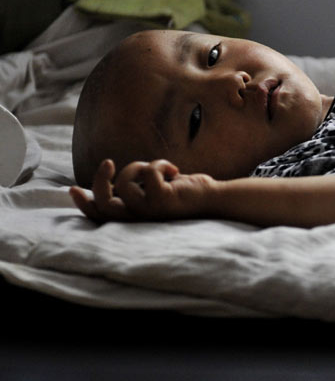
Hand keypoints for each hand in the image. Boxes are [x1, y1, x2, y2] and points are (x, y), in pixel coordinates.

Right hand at [70, 159, 214, 222]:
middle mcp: (141, 218)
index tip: (73, 189)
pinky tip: (173, 170)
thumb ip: (136, 187)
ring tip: (157, 168)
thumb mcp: (155, 190)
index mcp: (137, 217)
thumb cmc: (186, 194)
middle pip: (105, 203)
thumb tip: (113, 176)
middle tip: (108, 162)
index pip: (102, 216)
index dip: (85, 204)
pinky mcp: (163, 201)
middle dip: (100, 181)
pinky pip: (148, 173)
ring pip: (125, 183)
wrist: (215, 199)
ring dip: (138, 166)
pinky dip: (159, 164)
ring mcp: (151, 211)